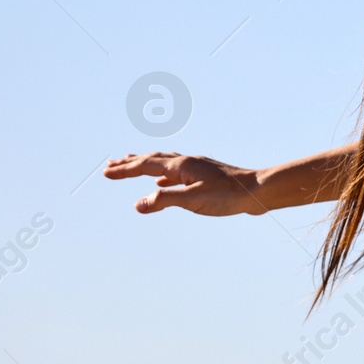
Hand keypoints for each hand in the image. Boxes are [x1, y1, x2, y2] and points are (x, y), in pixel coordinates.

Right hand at [103, 151, 267, 215]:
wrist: (257, 191)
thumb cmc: (228, 196)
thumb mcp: (194, 200)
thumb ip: (166, 201)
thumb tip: (139, 204)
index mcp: (181, 165)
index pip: (145, 165)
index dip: (124, 169)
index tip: (105, 172)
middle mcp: (187, 162)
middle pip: (152, 159)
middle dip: (130, 163)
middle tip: (110, 165)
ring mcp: (196, 167)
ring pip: (164, 163)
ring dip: (145, 164)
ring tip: (132, 165)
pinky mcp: (205, 176)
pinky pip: (176, 172)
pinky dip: (162, 175)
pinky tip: (161, 182)